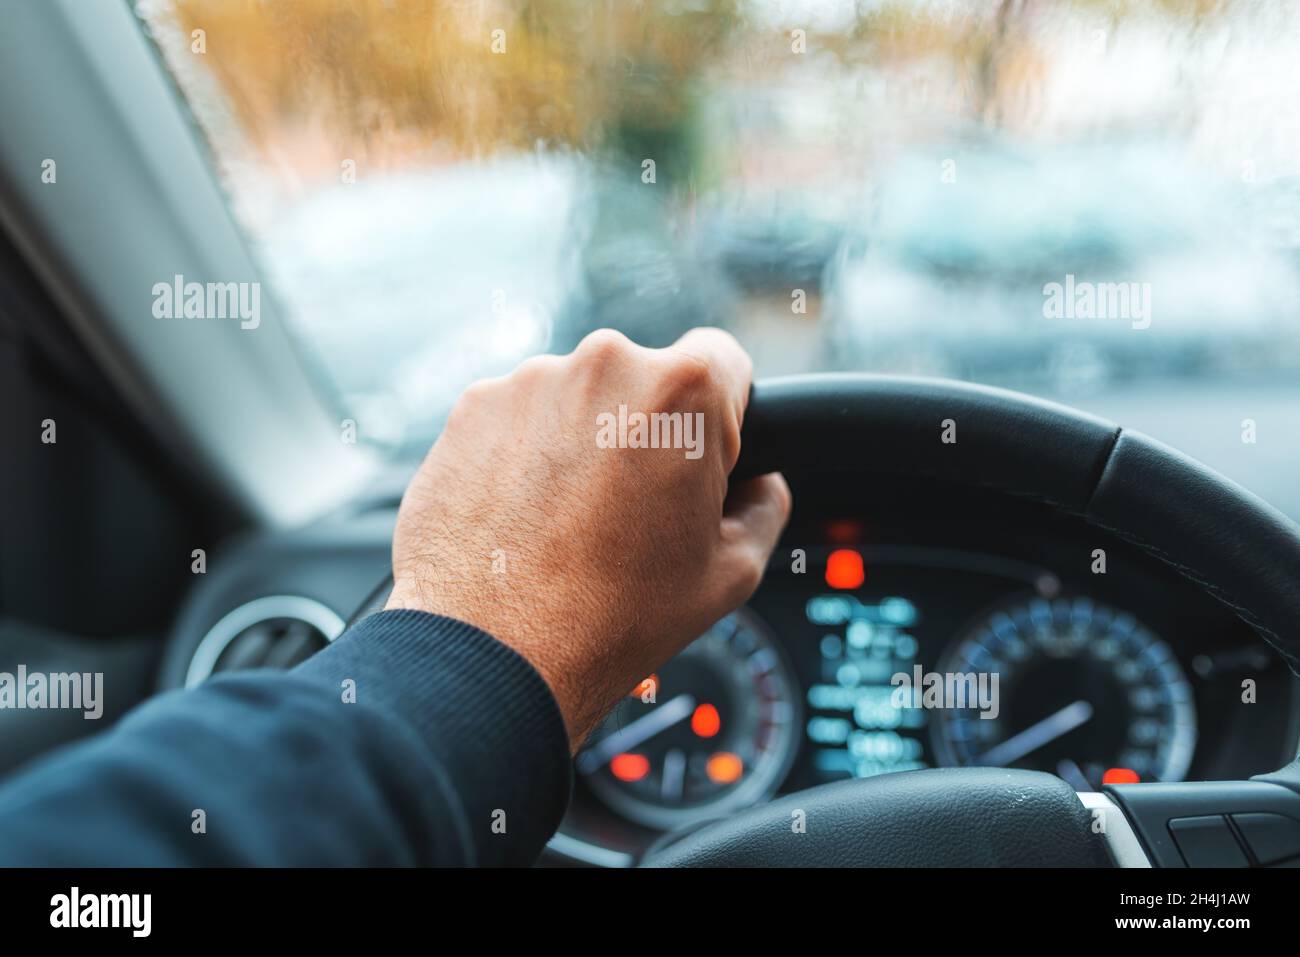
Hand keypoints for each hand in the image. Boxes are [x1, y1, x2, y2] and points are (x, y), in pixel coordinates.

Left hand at [386, 328, 790, 747]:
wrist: (492, 651)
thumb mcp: (732, 573)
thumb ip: (764, 506)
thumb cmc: (612, 616)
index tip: (701, 456)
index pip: (724, 360)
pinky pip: (520, 416)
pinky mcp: (474, 406)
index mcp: (682, 390)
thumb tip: (758, 484)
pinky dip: (526, 452)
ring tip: (571, 520)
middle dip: (648, 429)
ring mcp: (530, 381)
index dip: (722, 414)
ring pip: (579, 397)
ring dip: (584, 439)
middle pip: (645, 378)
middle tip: (633, 507)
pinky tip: (526, 515)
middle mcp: (604, 363)